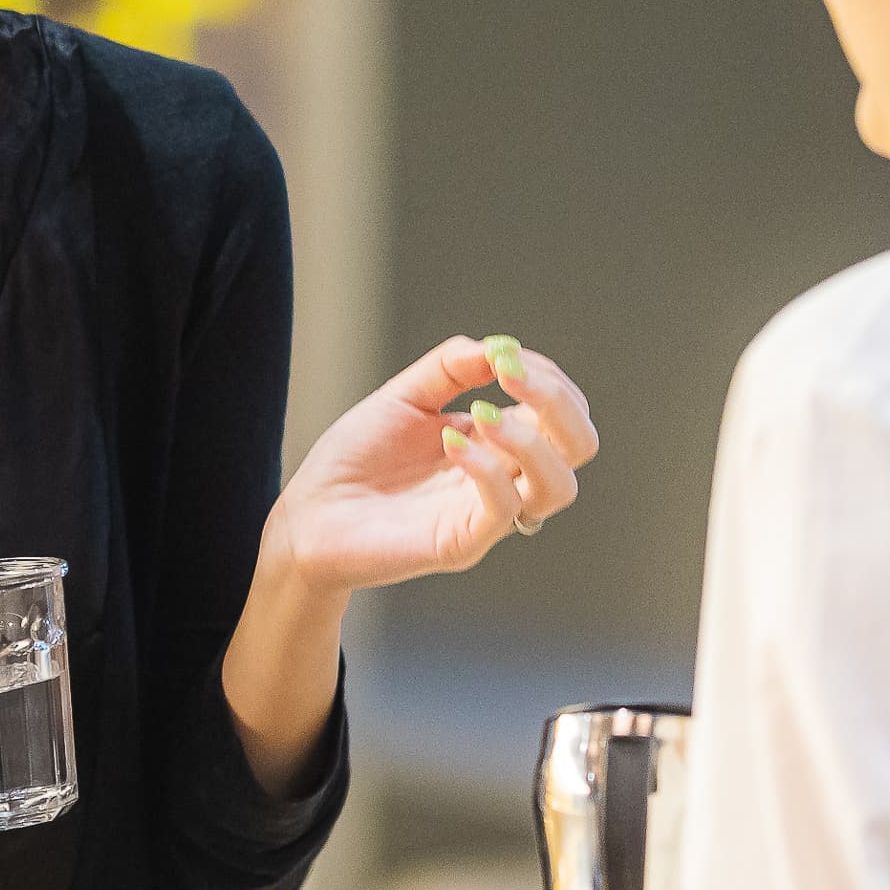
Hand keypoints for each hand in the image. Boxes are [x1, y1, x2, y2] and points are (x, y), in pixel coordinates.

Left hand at [265, 332, 601, 594]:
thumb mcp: (405, 397)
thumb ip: (451, 368)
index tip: (504, 356)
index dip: (547, 376)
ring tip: (481, 413)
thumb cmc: (355, 459)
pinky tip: (449, 442)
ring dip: (531, 438)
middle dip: (559, 401)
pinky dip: (486, 466)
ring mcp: (487, 514)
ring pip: (560, 485)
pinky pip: (504, 509)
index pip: (561, 410)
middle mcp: (505, 478)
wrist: (309, 517)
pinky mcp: (462, 543)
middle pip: (580, 445)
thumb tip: (501, 347)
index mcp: (499, 442)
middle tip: (513, 373)